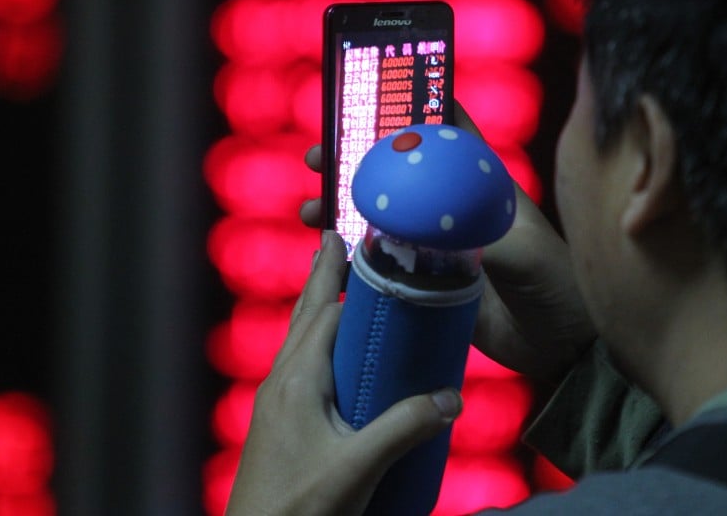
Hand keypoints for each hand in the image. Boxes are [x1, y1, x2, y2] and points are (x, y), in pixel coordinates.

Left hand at [225, 231, 461, 515]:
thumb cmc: (300, 507)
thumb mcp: (359, 467)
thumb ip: (405, 428)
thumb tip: (451, 398)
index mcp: (298, 379)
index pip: (328, 313)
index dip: (350, 281)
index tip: (366, 249)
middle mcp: (281, 381)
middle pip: (307, 315)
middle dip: (321, 275)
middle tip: (332, 237)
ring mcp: (274, 402)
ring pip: (298, 338)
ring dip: (315, 305)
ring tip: (327, 280)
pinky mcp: (277, 422)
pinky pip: (298, 364)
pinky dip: (314, 340)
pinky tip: (326, 355)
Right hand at [298, 104, 596, 384]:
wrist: (562, 348)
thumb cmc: (557, 287)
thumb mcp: (524, 254)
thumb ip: (480, 235)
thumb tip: (428, 221)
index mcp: (478, 183)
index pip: (439, 131)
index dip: (403, 110)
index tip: (361, 101)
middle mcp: (450, 207)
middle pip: (394, 171)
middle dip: (352, 159)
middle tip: (317, 158)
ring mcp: (435, 245)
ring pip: (379, 215)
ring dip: (342, 208)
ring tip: (309, 211)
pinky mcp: (425, 283)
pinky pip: (380, 263)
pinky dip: (350, 256)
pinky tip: (325, 256)